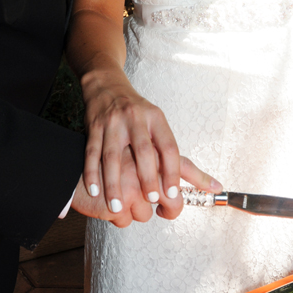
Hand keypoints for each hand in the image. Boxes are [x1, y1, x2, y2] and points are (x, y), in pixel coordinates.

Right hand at [80, 64, 180, 211]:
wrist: (106, 84)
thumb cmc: (136, 110)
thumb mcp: (156, 120)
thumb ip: (167, 148)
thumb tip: (201, 180)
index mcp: (155, 118)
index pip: (168, 146)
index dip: (172, 171)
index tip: (173, 194)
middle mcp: (135, 118)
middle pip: (143, 151)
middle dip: (147, 178)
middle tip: (151, 200)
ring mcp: (112, 123)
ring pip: (112, 156)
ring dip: (114, 184)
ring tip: (117, 207)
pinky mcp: (94, 127)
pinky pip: (92, 153)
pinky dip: (92, 173)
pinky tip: (94, 191)